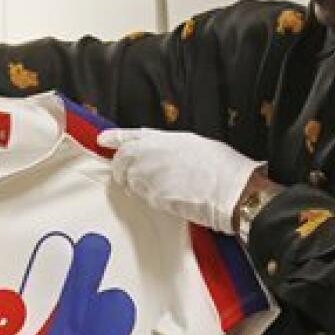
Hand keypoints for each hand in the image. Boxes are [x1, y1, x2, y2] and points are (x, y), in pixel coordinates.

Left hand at [96, 128, 263, 233]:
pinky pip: (143, 198)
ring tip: (163, 188)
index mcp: (163, 138)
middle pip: (122, 161)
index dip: (115, 138)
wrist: (231, 189)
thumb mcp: (194, 144)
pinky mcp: (152, 197)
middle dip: (123, 170)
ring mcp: (149, 176)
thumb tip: (161, 155)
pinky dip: (150, 198)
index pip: (130, 135)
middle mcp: (151, 154)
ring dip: (138, 186)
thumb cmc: (221, 167)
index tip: (103, 139)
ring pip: (131, 182)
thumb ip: (170, 147)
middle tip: (132, 177)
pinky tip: (169, 197)